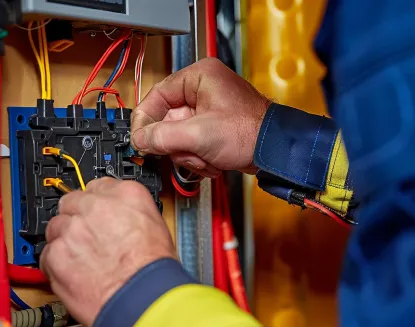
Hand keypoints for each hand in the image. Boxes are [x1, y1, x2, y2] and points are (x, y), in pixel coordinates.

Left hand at [39, 178, 174, 326]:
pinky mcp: (56, 254)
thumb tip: (118, 215)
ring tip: (81, 261)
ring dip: (64, 241)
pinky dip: (56, 265)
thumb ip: (129, 212)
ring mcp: (72, 229)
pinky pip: (47, 255)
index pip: (97, 186)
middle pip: (71, 202)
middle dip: (76, 219)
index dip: (94, 204)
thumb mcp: (155, 226)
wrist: (144, 300)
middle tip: (85, 239)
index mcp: (125, 194)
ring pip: (55, 227)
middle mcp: (95, 206)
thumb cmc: (154, 270)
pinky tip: (74, 274)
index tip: (94, 214)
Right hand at [131, 58, 269, 176]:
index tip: (139, 140)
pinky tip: (212, 161)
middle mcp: (201, 90)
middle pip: (166, 121)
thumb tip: (139, 139)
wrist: (275, 153)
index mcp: (199, 77)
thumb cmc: (250, 132)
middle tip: (188, 152)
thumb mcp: (198, 134)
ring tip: (207, 159)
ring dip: (189, 154)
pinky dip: (198, 158)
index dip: (145, 120)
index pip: (157, 95)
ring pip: (177, 136)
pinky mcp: (211, 127)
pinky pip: (190, 144)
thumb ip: (162, 136)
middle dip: (177, 145)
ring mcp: (206, 110)